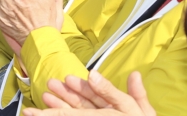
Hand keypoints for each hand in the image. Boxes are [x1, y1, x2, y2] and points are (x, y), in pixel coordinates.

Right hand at [26, 70, 155, 115]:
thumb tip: (134, 74)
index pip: (94, 93)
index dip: (81, 86)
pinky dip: (61, 113)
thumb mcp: (141, 111)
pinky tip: (50, 107)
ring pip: (74, 111)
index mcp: (113, 106)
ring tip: (45, 96)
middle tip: (51, 84)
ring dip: (59, 104)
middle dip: (64, 93)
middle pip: (80, 102)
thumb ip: (136, 95)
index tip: (68, 79)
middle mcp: (101, 113)